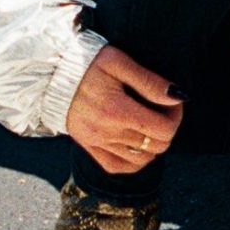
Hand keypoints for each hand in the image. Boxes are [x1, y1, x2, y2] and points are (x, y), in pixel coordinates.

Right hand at [65, 45, 183, 175]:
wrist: (50, 75)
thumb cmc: (87, 63)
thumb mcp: (120, 63)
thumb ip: (150, 82)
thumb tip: (178, 97)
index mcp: (116, 111)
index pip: (164, 129)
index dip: (176, 115)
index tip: (171, 100)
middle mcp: (106, 132)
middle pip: (157, 146)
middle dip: (167, 127)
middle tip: (162, 109)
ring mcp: (96, 143)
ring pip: (142, 160)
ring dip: (153, 143)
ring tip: (149, 122)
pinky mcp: (87, 147)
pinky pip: (118, 167)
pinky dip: (134, 160)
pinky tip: (137, 143)